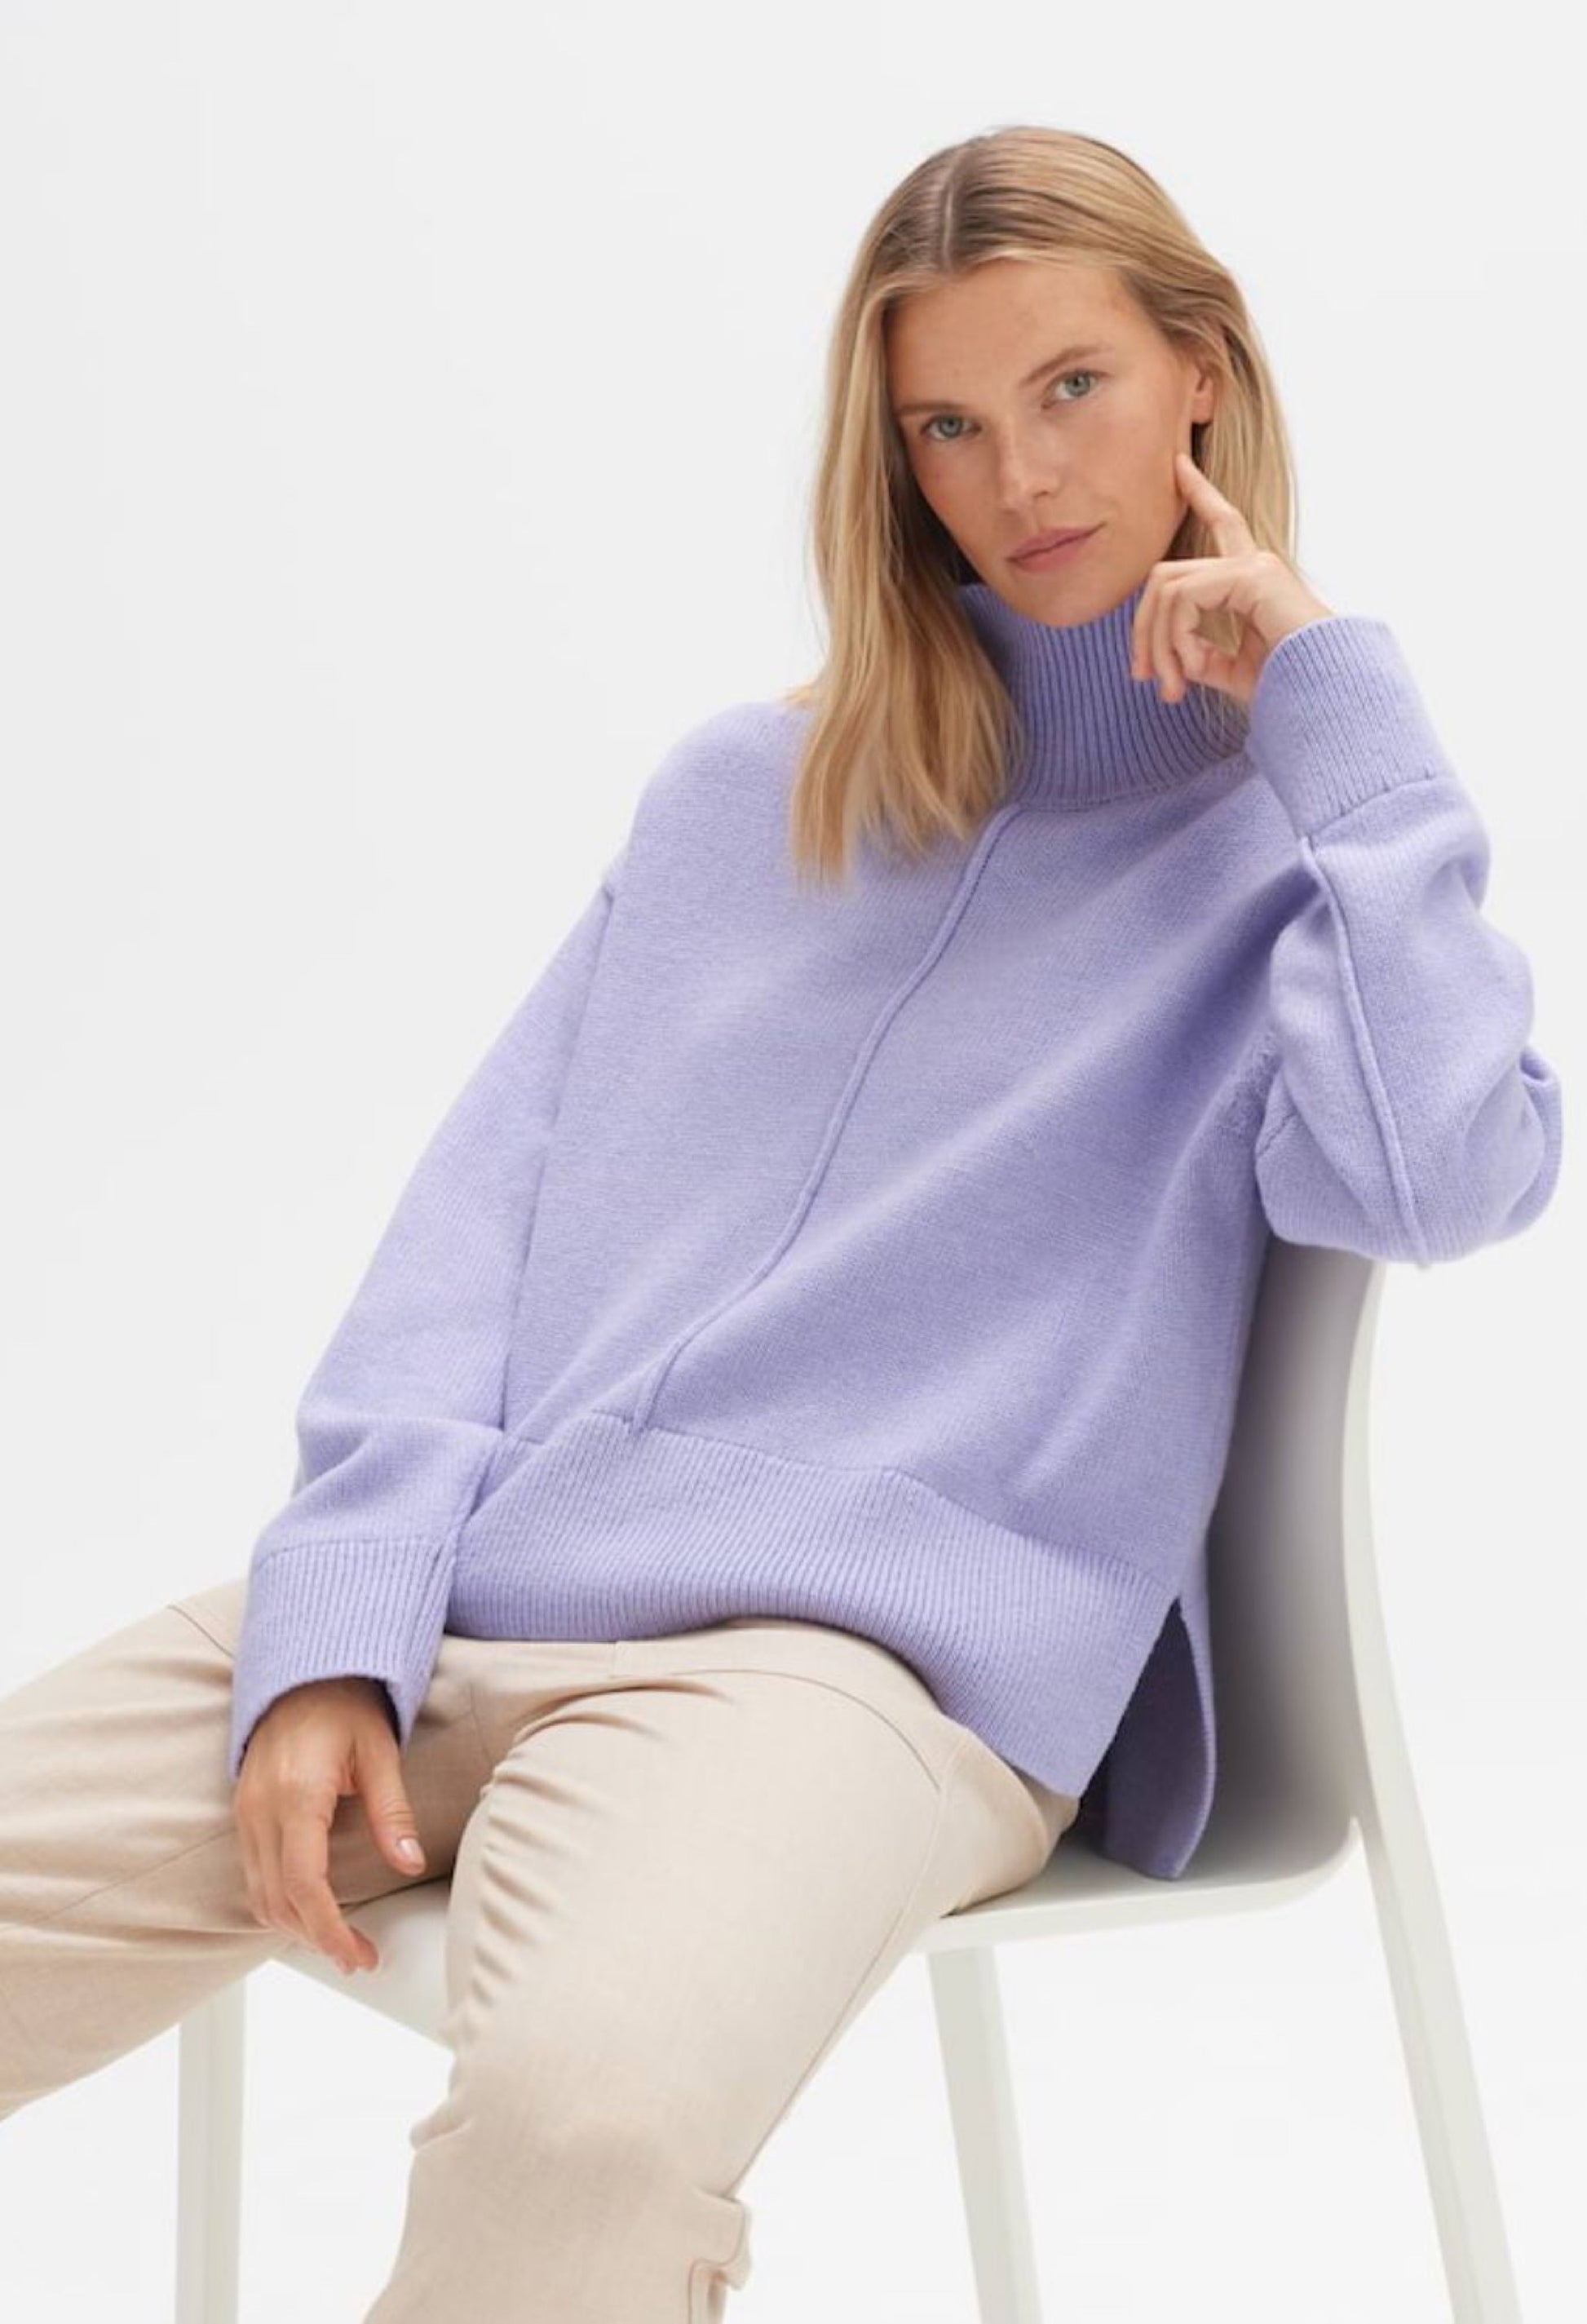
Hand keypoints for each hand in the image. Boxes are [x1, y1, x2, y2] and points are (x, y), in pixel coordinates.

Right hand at [232, 1675, 426, 1974]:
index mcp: (297, 1793)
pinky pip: (253, 1875)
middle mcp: (261, 1809)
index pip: (304, 1884)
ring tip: (339, 1944)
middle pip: (278, 1901)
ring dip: (296, 1929)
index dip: (330, 1930)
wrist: (303, 1672)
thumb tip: (409, 1862)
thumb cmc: (345, 1705)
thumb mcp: (380, 1751)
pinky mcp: (243, 1813)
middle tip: (359, 1957)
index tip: (359, 1954)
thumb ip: (392, 1811)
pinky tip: (311, 1913)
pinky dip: (279, 1904)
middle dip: (317, 1939)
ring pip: (258, 1896)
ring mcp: (246, 1812)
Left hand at [1128, 449, 1334, 708]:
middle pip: (1166, 574)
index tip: (1179, 464)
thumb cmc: (1287, 686)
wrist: (1323, 696)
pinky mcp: (1252, 577)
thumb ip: (1199, 655)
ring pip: (1167, 588)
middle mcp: (1253, 565)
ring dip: (1159, 644)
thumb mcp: (1229, 670)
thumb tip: (1171, 658)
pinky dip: (1177, 639)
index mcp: (1251, 580)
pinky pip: (1184, 598)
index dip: (1200, 492)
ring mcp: (1254, 566)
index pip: (1222, 524)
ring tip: (1173, 688)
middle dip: (1144, 626)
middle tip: (1142, 676)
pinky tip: (1192, 670)